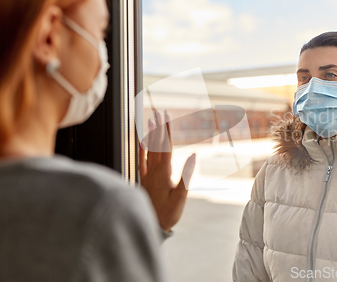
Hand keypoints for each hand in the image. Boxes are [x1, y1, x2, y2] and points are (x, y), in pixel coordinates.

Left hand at [139, 110, 195, 231]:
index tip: (167, 117)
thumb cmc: (168, 213)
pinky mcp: (144, 180)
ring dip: (150, 135)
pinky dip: (142, 149)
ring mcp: (147, 174)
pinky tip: (141, 141)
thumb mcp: (181, 196)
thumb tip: (194, 155)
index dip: (167, 130)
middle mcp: (154, 170)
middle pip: (157, 144)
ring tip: (150, 121)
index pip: (166, 146)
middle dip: (159, 127)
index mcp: (164, 172)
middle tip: (159, 112)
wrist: (151, 225)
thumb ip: (187, 174)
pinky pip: (141, 161)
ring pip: (149, 149)